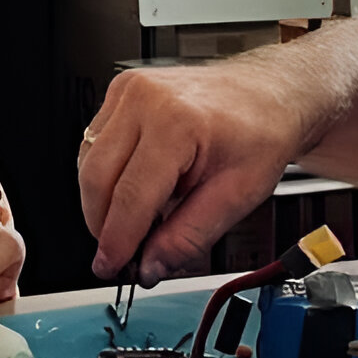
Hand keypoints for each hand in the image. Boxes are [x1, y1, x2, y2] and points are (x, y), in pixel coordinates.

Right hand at [78, 66, 302, 282]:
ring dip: (103, 202)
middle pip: (97, 179)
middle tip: (122, 255)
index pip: (130, 196)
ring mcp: (129, 90)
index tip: (112, 267)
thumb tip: (150, 267)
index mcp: (178, 121)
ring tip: (140, 219)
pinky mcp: (121, 91)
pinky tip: (136, 189)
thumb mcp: (237, 195)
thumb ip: (188, 236)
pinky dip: (106, 177)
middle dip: (103, 226)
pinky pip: (94, 145)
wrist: (269, 93)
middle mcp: (145, 98)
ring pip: (88, 163)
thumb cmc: (261, 132)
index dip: (117, 241)